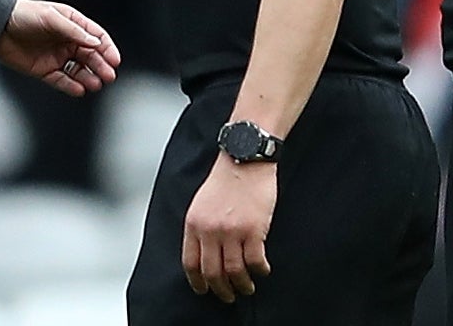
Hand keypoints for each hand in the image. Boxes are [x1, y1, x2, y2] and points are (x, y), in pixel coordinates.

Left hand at [0, 0, 120, 96]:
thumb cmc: (24, 15)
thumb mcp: (51, 18)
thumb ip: (74, 31)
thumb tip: (95, 42)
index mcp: (71, 23)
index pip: (95, 36)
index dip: (107, 48)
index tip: (115, 60)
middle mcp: (66, 40)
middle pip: (90, 55)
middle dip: (101, 66)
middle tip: (109, 76)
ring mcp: (56, 56)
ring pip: (78, 70)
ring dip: (88, 77)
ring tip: (95, 84)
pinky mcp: (44, 70)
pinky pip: (61, 80)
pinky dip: (71, 85)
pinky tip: (79, 89)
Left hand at [182, 157, 273, 302]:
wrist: (245, 157)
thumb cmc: (227, 178)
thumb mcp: (202, 202)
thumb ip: (201, 227)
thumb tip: (203, 254)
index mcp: (193, 223)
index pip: (190, 263)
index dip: (197, 282)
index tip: (203, 290)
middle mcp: (209, 230)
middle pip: (212, 273)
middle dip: (221, 290)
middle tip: (229, 296)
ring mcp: (231, 231)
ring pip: (234, 272)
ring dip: (242, 285)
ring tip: (247, 287)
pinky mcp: (253, 229)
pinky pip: (255, 262)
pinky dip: (260, 271)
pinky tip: (262, 270)